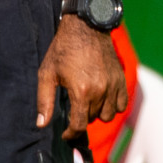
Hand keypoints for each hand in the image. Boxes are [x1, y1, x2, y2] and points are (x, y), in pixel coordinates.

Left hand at [35, 17, 127, 140]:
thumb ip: (44, 101)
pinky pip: (121, 104)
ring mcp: (114, 85)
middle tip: (71, 111)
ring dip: (96, 114)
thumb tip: (41, 124)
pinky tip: (101, 100)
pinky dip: (112, 106)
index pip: (79, 125)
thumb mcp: (46, 74)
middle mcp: (101, 91)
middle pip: (92, 119)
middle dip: (80, 119)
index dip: (70, 134)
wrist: (85, 28)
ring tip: (85, 104)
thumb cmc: (62, 50)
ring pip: (108, 115)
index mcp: (81, 91)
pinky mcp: (121, 79)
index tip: (65, 134)